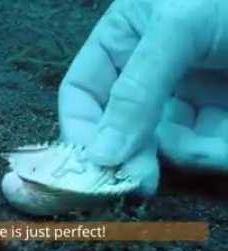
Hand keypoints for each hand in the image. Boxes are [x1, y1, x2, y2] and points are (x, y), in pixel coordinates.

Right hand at [59, 0, 227, 166]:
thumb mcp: (177, 27)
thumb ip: (135, 90)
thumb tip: (100, 154)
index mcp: (120, 43)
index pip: (82, 92)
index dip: (79, 127)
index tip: (92, 162)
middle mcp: (144, 76)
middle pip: (117, 126)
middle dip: (127, 153)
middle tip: (135, 181)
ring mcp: (179, 99)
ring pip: (159, 144)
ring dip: (179, 153)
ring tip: (210, 147)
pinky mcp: (213, 118)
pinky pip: (199, 147)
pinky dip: (211, 152)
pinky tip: (226, 144)